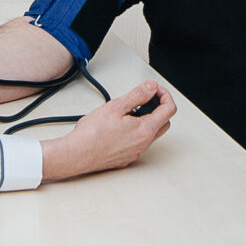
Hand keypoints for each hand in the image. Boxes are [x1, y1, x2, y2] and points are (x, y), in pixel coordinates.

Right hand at [40, 80, 174, 180]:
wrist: (76, 155)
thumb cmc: (92, 134)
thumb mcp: (116, 106)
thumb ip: (138, 95)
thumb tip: (151, 87)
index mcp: (145, 130)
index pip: (169, 109)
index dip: (164, 95)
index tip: (154, 89)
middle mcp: (144, 143)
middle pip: (164, 122)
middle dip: (159, 108)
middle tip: (146, 98)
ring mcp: (135, 152)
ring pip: (151, 133)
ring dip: (147, 120)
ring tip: (128, 111)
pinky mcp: (126, 158)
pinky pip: (138, 143)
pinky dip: (136, 131)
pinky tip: (120, 126)